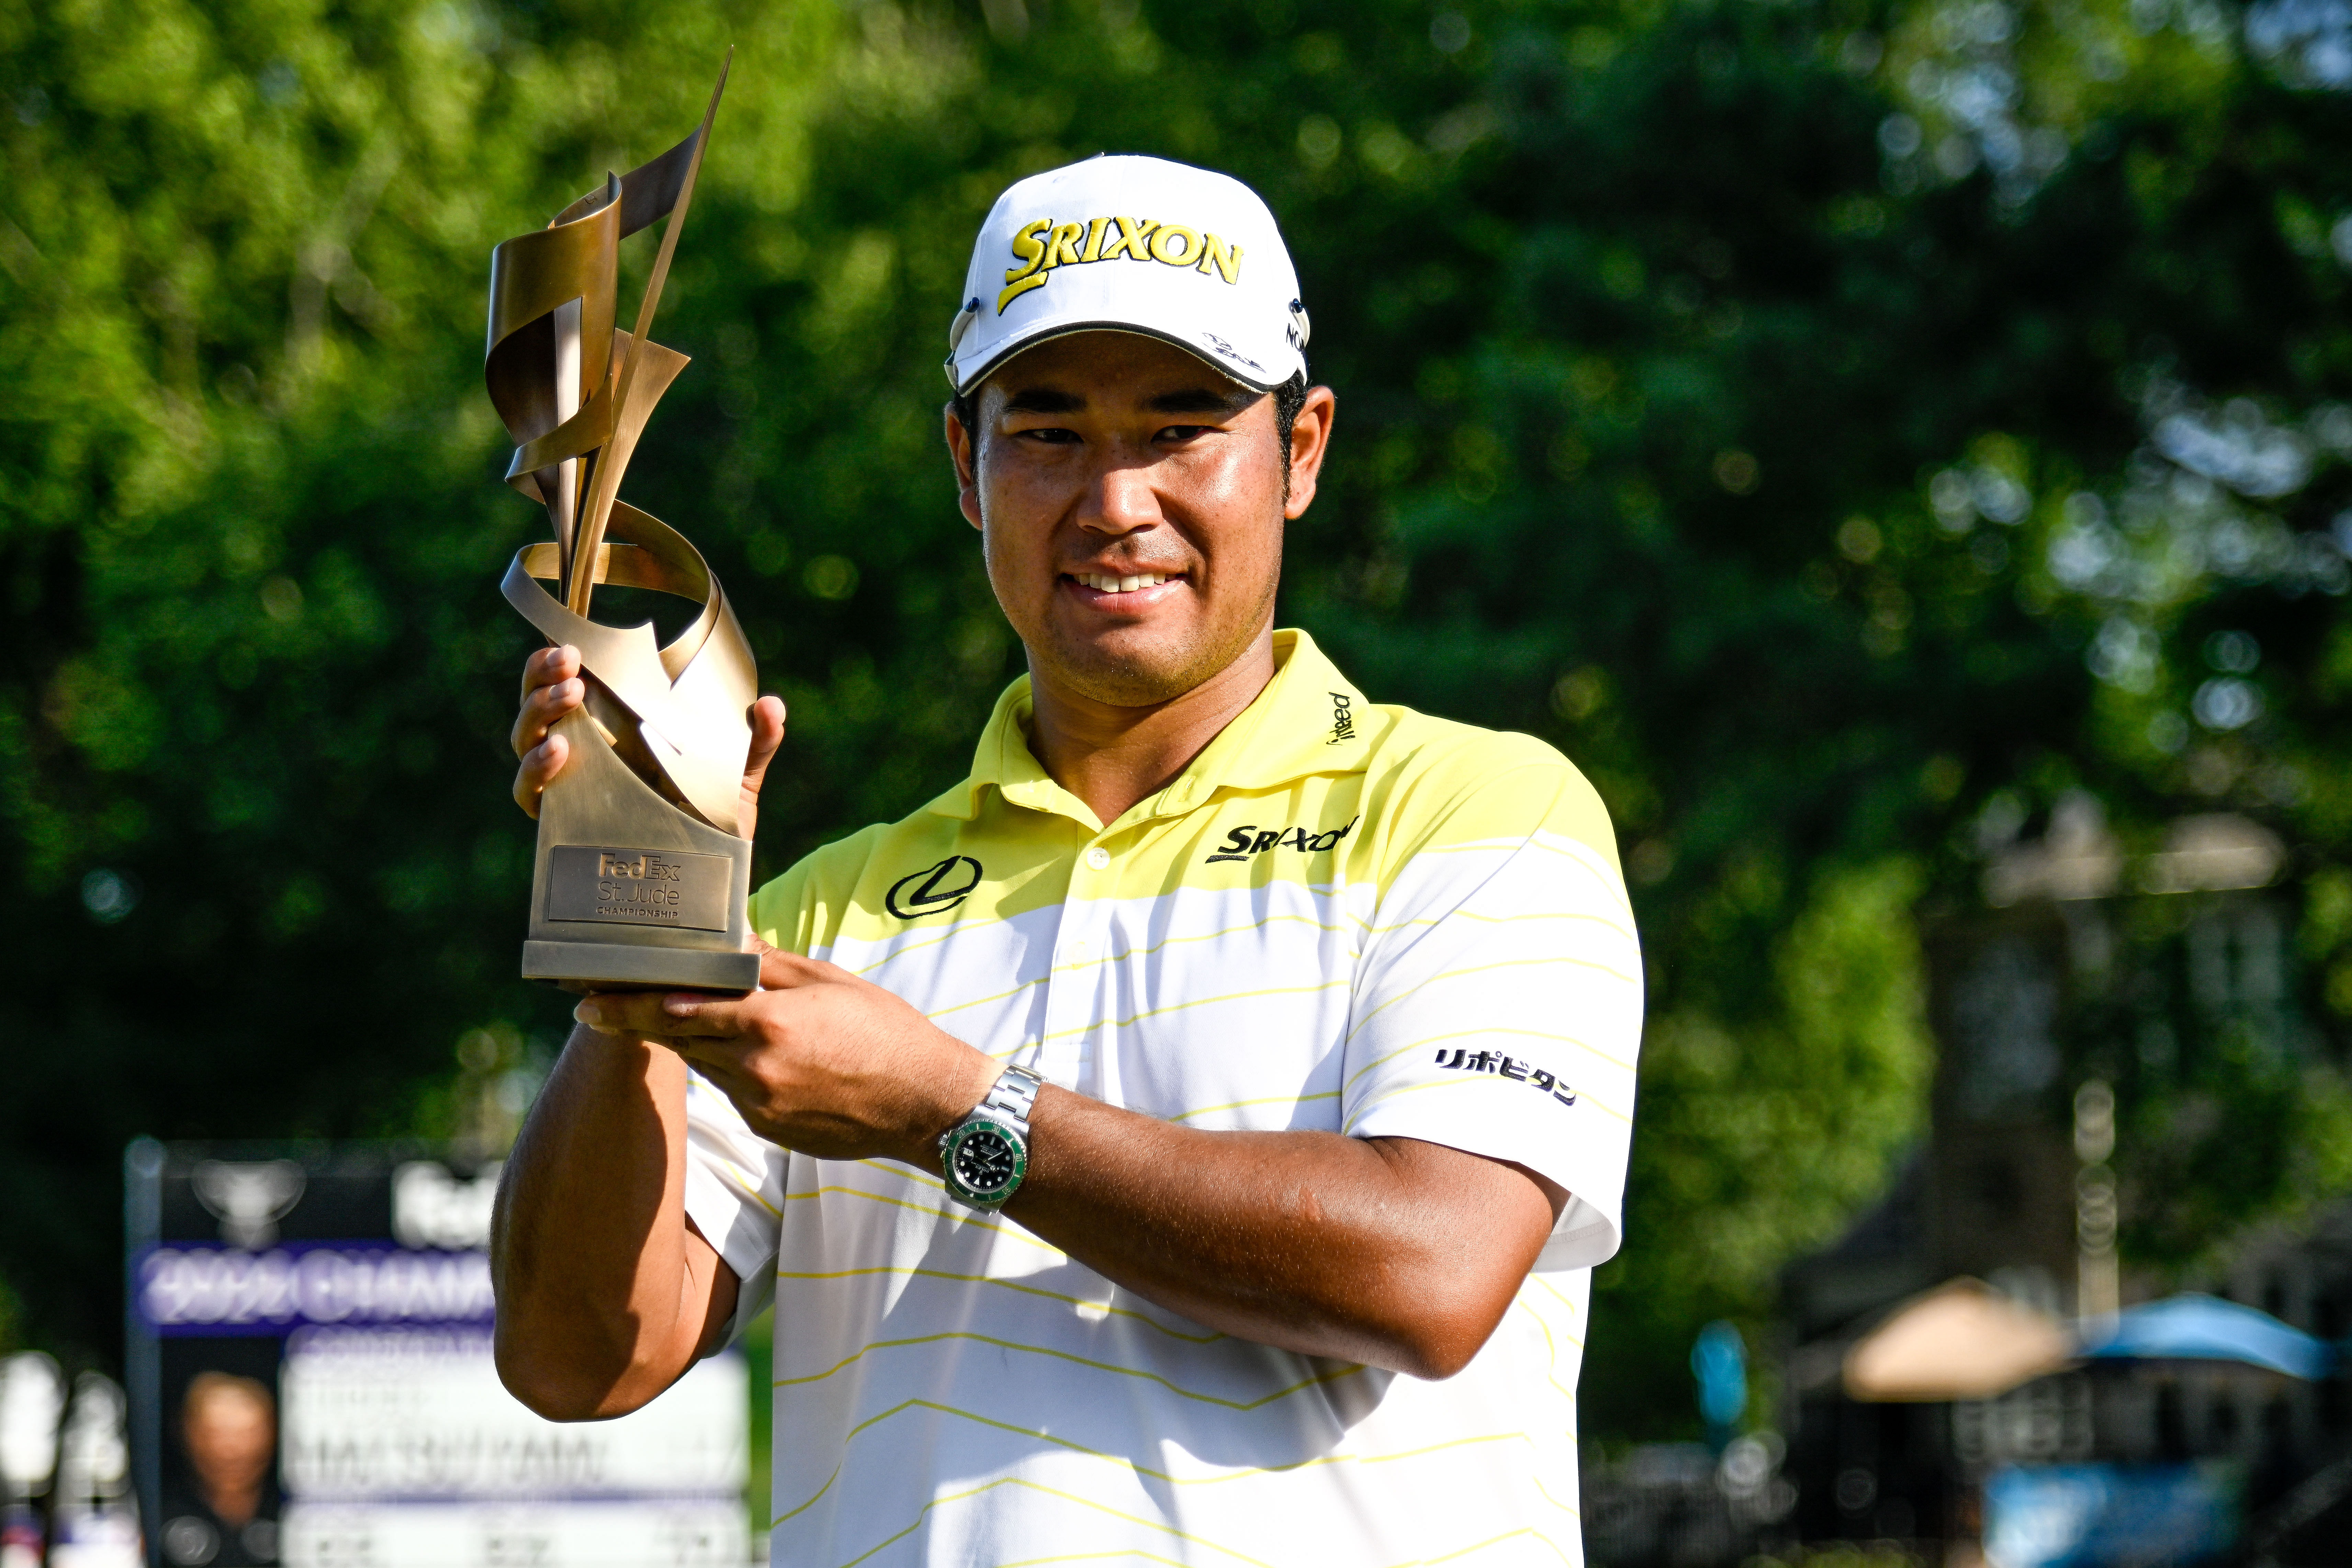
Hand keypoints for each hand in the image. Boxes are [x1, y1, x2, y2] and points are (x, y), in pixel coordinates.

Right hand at [510, 644, 786, 828]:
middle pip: (537, 706)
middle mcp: (582, 752)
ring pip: (527, 743)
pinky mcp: (563, 823)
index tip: (572, 648)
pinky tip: (557, 752)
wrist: (711, 876)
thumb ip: (755, 740)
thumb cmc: (715, 816)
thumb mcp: (738, 774)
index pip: (567, 685)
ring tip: (568, 699)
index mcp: (612, 728)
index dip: (554, 663)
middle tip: (569, 667)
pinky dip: (535, 772)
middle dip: (542, 681)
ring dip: (538, 715)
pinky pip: (531, 795)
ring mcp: (569, 786)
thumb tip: (770, 706)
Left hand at [572, 942, 1000, 1166]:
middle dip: (639, 1024)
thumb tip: (726, 940)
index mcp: (766, 1022)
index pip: (678, 1010)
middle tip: (596, 1009)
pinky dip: (734, 1071)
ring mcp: (759, 1104)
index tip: (587, 1001)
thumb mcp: (829, 982)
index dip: (628, 1006)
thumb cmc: (886, 1031)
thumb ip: (768, 966)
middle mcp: (753, 1067)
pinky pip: (735, 1093)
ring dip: (694, 1045)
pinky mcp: (769, 1129)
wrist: (926, 1103)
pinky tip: (762, 1060)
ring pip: (706, 1067)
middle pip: (679, 1041)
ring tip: (684, 1024)